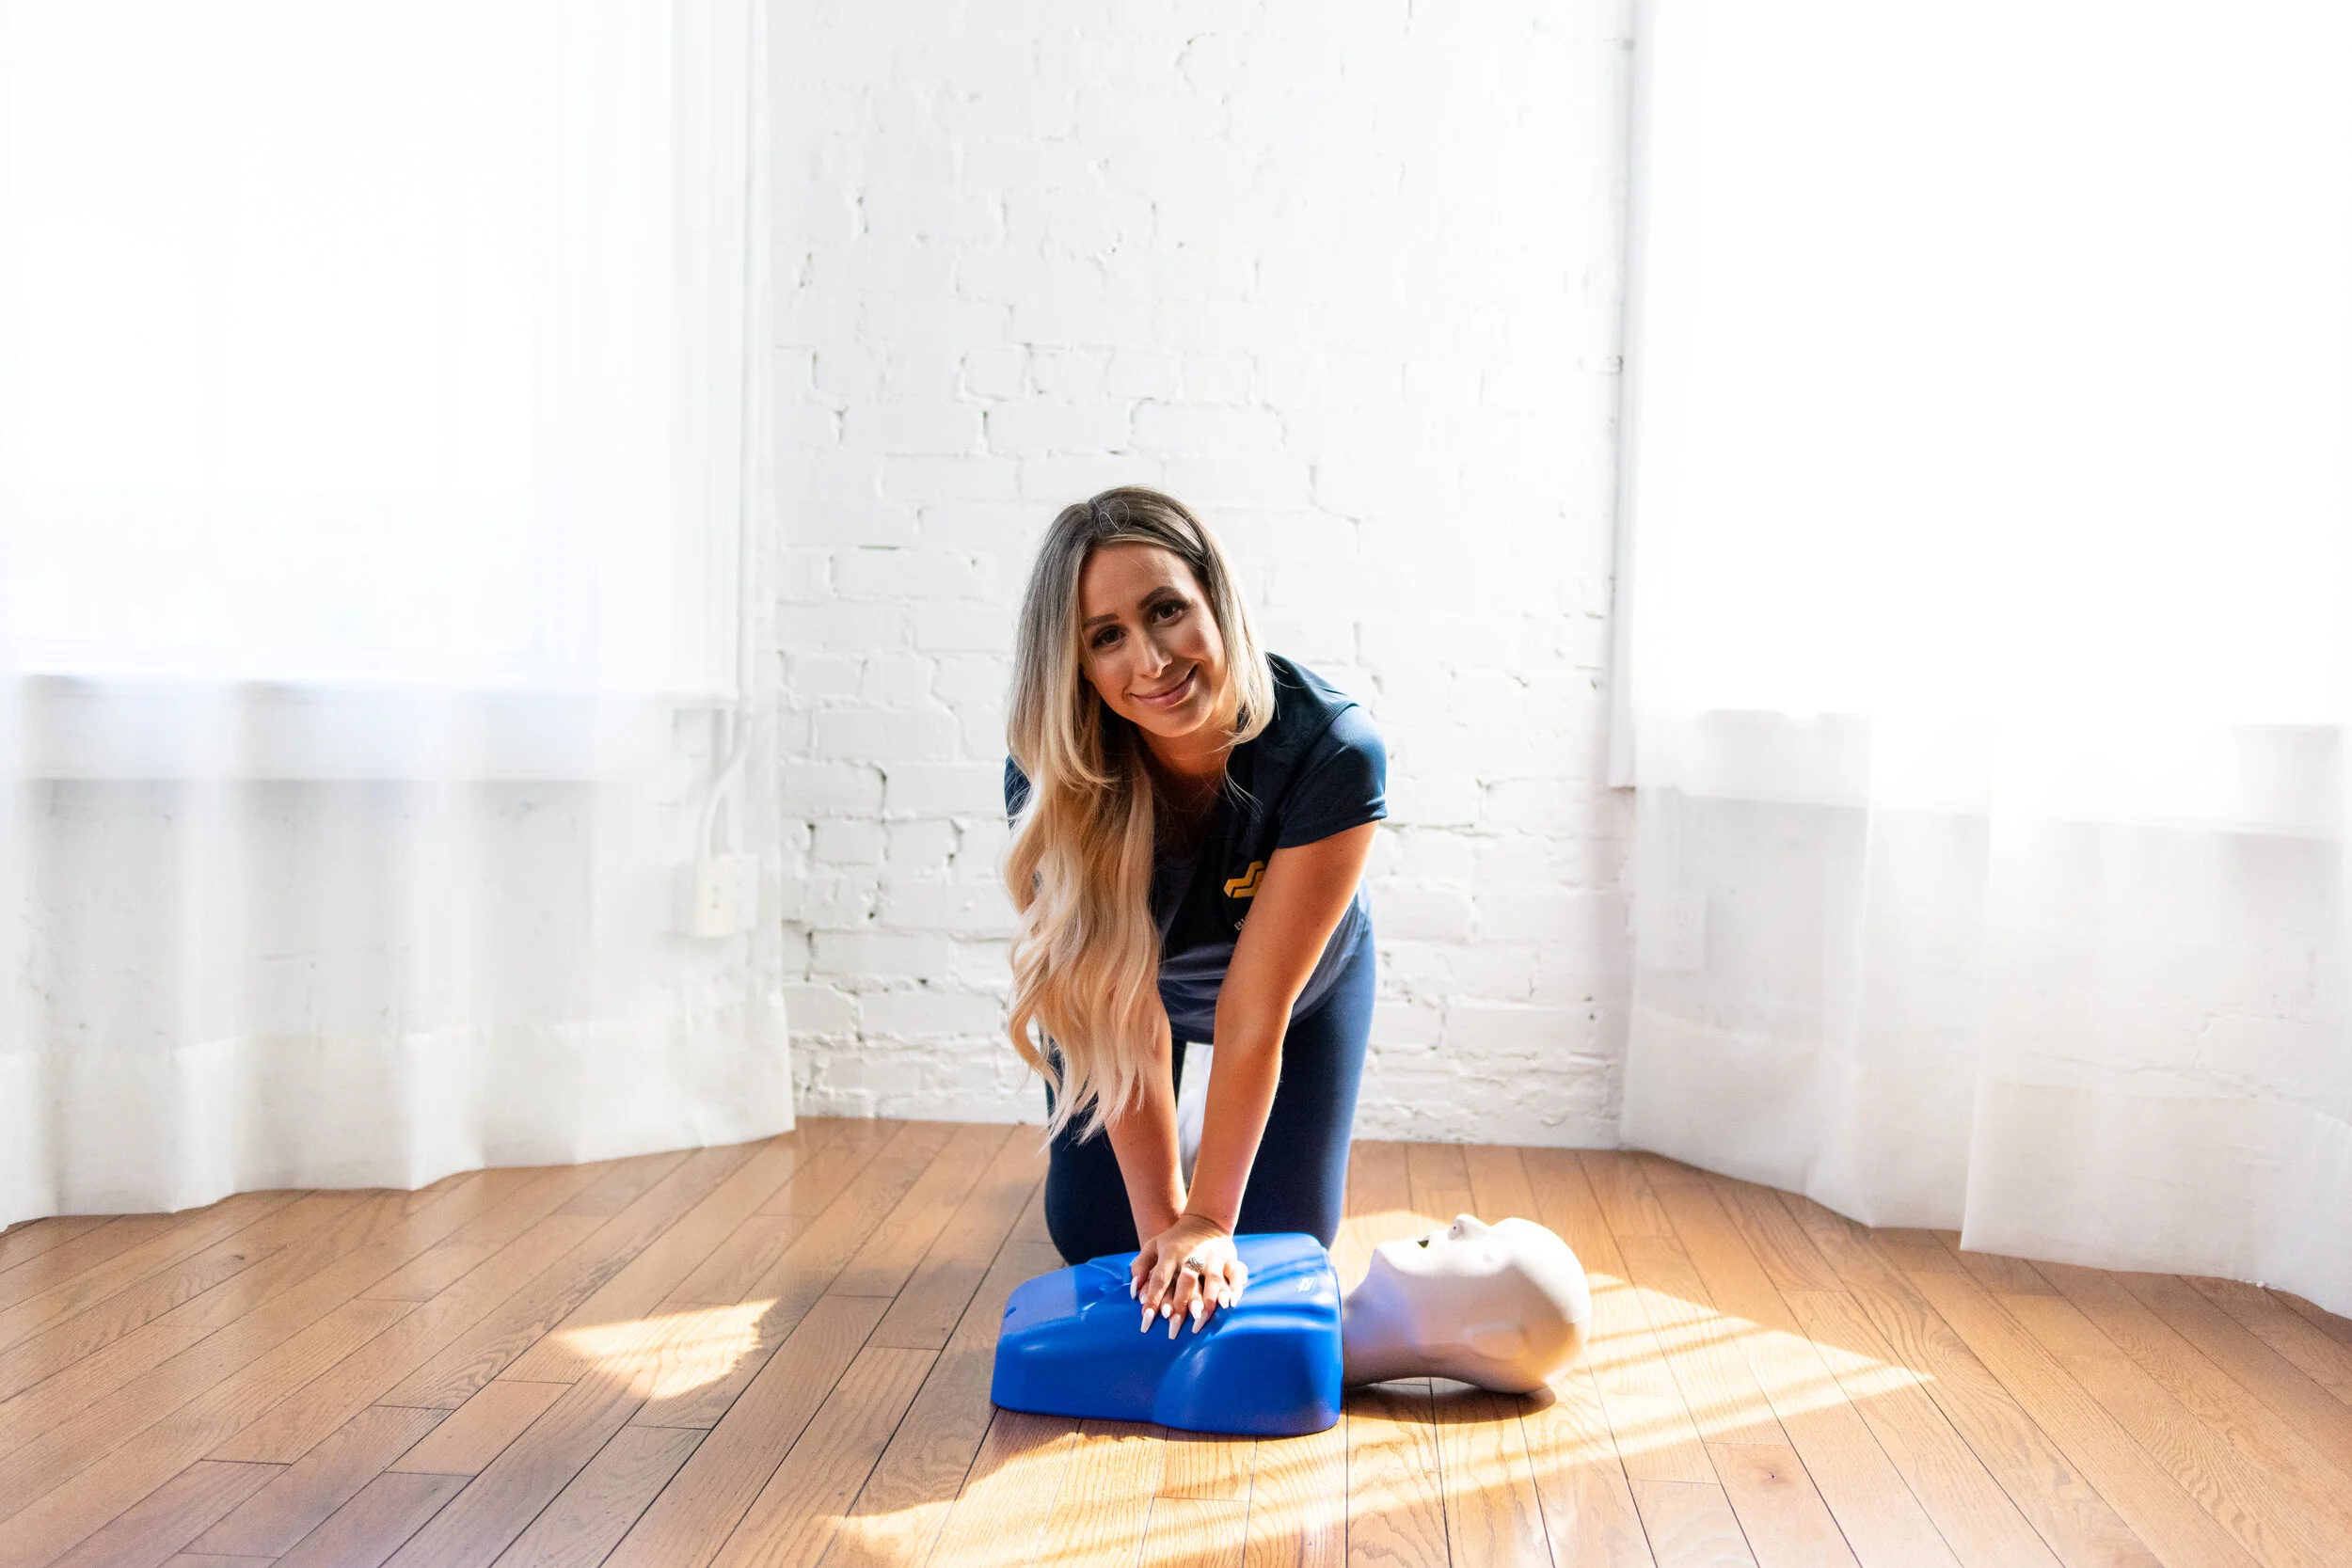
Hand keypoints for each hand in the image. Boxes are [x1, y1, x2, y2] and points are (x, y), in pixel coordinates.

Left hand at [1130, 1213, 1248, 1336]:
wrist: (1204, 1220)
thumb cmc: (1173, 1240)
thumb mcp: (1152, 1246)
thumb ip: (1140, 1267)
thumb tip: (1134, 1292)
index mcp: (1170, 1253)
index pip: (1160, 1278)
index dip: (1153, 1299)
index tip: (1146, 1319)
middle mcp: (1192, 1255)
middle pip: (1186, 1282)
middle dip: (1180, 1304)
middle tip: (1173, 1328)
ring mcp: (1212, 1256)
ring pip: (1212, 1281)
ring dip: (1207, 1301)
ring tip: (1199, 1320)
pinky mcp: (1229, 1258)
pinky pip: (1234, 1275)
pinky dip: (1234, 1289)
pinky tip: (1229, 1304)